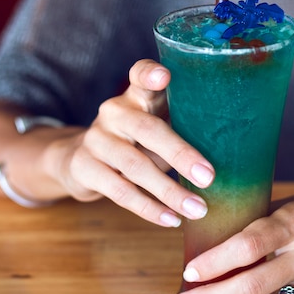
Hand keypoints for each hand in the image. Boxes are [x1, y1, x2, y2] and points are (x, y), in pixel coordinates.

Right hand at [49, 59, 214, 226]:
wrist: (78, 159)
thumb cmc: (134, 142)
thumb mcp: (153, 127)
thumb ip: (178, 130)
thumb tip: (215, 163)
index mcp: (136, 97)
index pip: (140, 75)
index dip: (150, 74)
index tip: (164, 76)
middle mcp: (113, 113)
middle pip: (147, 130)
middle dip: (180, 155)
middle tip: (209, 178)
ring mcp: (96, 140)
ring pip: (135, 167)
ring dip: (169, 192)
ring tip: (198, 209)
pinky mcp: (84, 168)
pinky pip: (121, 192)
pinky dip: (149, 208)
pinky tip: (171, 219)